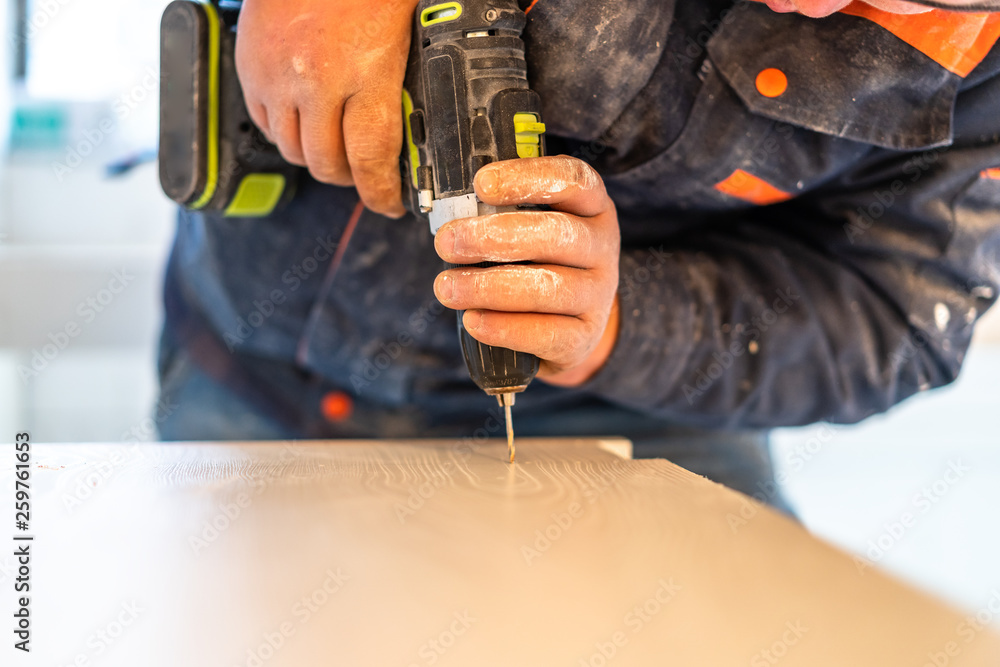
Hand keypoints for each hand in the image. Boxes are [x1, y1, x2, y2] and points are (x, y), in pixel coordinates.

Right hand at [235, 0, 416, 216]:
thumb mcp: (406, 30)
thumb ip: (404, 82)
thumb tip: (417, 129)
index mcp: (364, 72)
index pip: (371, 158)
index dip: (381, 193)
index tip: (391, 205)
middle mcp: (315, 81)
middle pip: (328, 165)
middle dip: (351, 179)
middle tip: (367, 174)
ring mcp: (275, 76)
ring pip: (293, 150)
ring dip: (317, 158)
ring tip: (337, 147)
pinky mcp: (248, 66)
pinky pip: (263, 123)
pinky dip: (286, 131)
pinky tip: (306, 119)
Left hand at [433, 156, 620, 386]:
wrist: (568, 323)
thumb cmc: (539, 261)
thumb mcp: (530, 225)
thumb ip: (500, 212)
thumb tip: (453, 213)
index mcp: (591, 206)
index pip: (573, 181)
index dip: (528, 179)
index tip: (481, 184)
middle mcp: (602, 247)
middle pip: (556, 235)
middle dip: (493, 237)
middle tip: (446, 242)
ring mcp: (598, 295)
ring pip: (547, 288)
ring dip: (488, 287)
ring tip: (447, 287)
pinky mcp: (584, 338)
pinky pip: (546, 334)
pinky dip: (504, 327)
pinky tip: (472, 320)